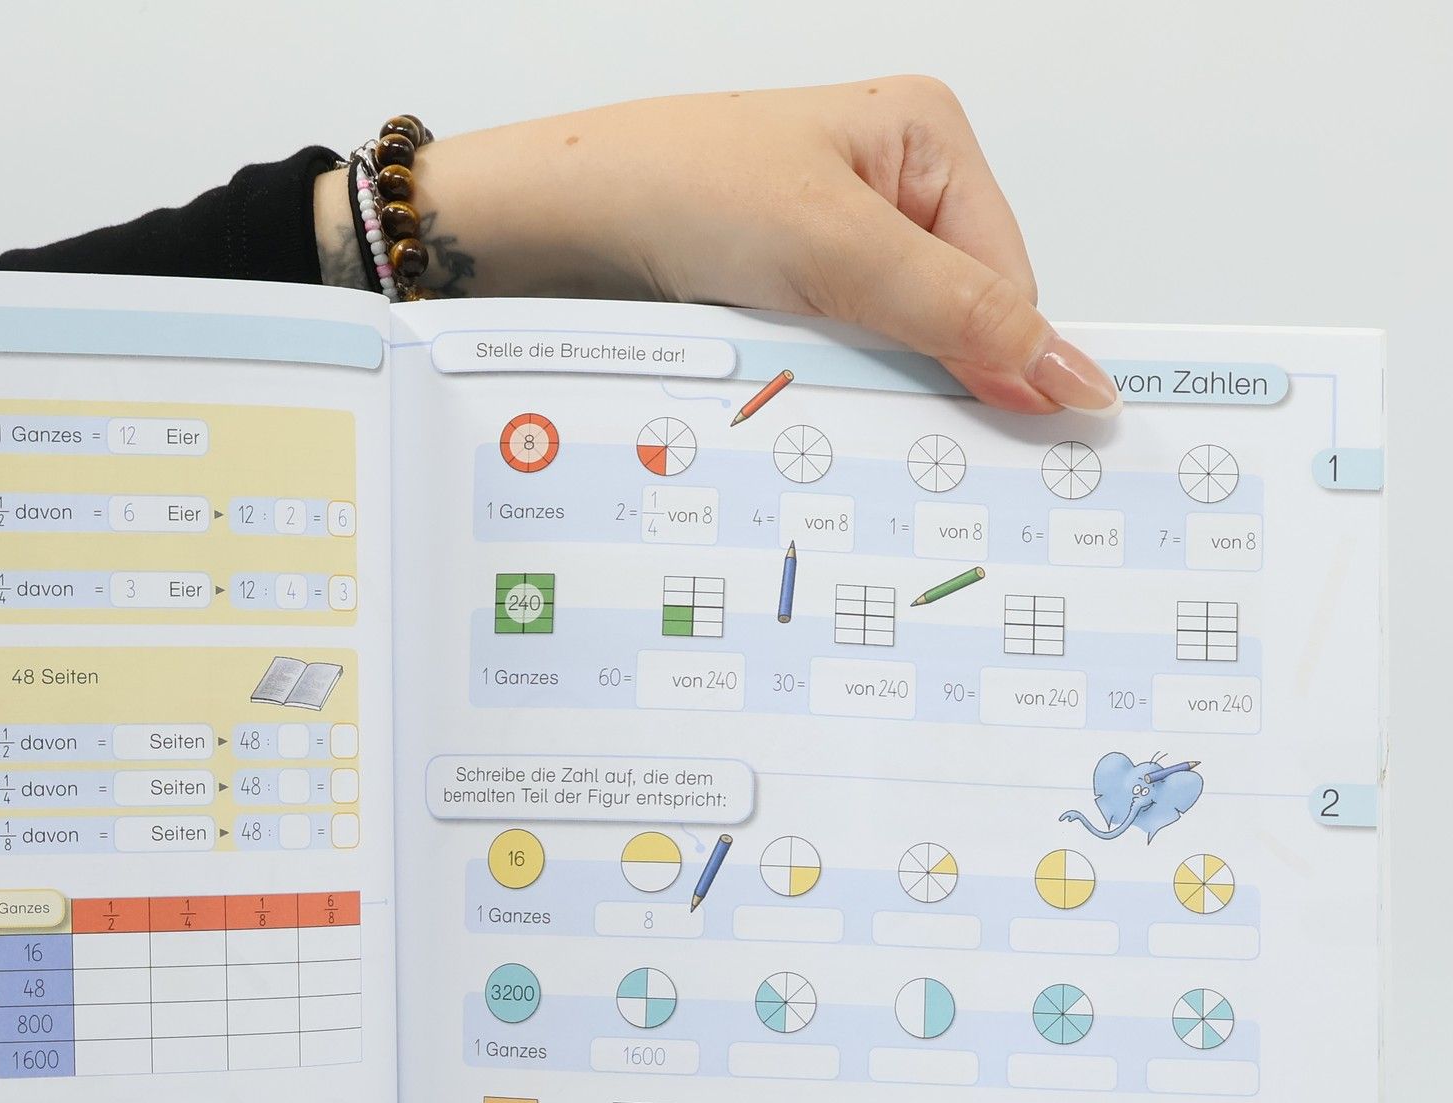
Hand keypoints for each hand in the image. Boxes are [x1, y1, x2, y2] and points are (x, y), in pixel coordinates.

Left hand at [315, 79, 1117, 415]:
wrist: (557, 223)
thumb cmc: (684, 193)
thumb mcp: (841, 255)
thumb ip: (960, 317)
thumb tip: (1071, 375)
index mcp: (928, 137)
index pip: (1008, 279)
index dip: (1004, 363)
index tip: (997, 441)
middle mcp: (890, 183)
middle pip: (956, 317)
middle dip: (927, 375)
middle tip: (893, 426)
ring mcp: (836, 239)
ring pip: (895, 349)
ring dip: (869, 388)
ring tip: (823, 390)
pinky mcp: (786, 288)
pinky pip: (838, 358)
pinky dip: (825, 388)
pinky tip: (797, 397)